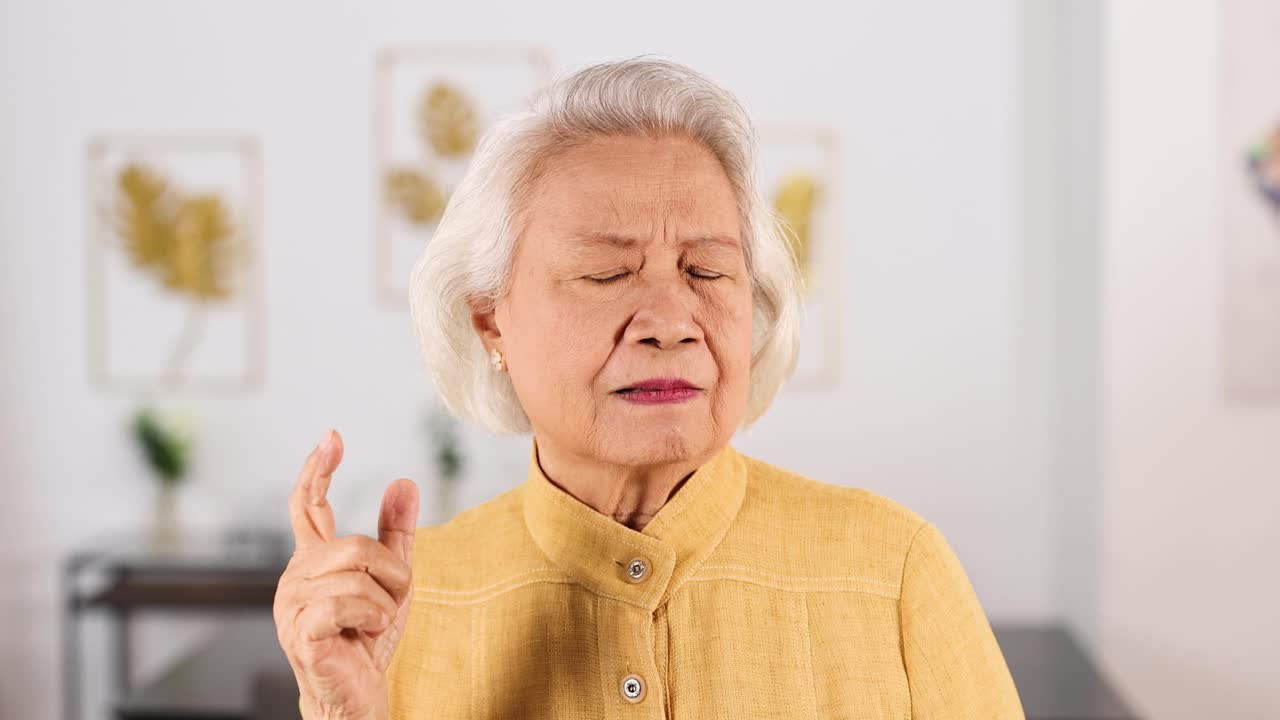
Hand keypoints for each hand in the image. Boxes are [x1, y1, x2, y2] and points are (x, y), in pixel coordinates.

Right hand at [273, 430, 418, 719]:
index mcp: (313, 559)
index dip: (318, 469)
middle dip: (391, 575)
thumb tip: (405, 482)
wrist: (357, 693)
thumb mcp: (393, 579)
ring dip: (384, 603)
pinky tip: (361, 635)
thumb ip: (396, 533)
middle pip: (356, 545)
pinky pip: (350, 601)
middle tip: (389, 604)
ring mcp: (292, 603)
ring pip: (358, 574)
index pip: (307, 504)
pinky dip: (372, 618)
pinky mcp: (300, 629)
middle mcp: (295, 575)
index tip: (333, 436)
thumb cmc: (368, 639)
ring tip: (372, 625)